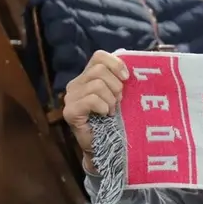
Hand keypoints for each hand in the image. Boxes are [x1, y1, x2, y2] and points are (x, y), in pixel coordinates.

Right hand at [62, 50, 128, 173]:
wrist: (105, 147)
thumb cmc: (114, 120)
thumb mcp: (119, 95)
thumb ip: (120, 79)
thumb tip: (132, 67)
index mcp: (87, 76)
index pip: (99, 56)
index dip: (115, 64)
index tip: (127, 78)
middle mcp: (75, 84)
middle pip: (99, 70)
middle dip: (115, 86)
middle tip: (119, 101)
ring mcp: (70, 98)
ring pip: (97, 85)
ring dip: (111, 99)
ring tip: (111, 110)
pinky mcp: (70, 111)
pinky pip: (92, 100)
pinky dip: (103, 107)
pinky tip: (105, 115)